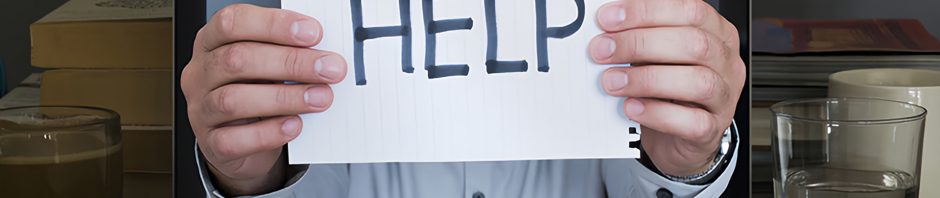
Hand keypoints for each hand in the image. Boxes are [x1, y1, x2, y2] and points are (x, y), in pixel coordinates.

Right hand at [180, 4, 346, 194]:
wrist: (242, 141)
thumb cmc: (257, 91)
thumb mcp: (268, 64)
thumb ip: (288, 53)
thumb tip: (326, 54)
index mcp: (212, 41)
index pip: (233, 22)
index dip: (273, 24)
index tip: (313, 33)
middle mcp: (201, 73)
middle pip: (237, 59)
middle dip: (290, 62)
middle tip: (329, 69)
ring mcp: (201, 109)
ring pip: (232, 100)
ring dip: (284, 98)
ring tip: (320, 98)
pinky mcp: (211, 143)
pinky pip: (233, 140)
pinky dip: (268, 133)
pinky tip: (294, 125)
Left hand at [589, 0, 744, 176]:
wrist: (679, 136)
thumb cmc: (667, 88)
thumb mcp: (655, 55)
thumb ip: (638, 38)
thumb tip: (606, 29)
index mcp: (716, 31)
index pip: (690, 10)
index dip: (647, 12)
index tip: (609, 19)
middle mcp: (725, 61)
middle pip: (694, 43)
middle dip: (640, 44)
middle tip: (603, 50)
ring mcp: (724, 96)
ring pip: (698, 82)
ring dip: (647, 79)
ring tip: (612, 81)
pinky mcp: (712, 129)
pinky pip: (692, 122)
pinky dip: (658, 114)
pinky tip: (631, 107)